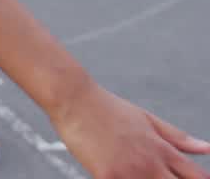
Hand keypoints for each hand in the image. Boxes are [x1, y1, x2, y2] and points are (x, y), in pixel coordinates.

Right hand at [54, 83, 209, 178]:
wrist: (74, 99)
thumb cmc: (107, 108)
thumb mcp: (146, 119)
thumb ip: (177, 137)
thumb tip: (206, 148)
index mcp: (162, 149)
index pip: (197, 176)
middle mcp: (150, 163)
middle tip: (161, 177)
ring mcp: (129, 172)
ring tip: (136, 173)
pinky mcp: (107, 177)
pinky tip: (119, 175)